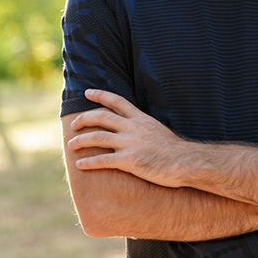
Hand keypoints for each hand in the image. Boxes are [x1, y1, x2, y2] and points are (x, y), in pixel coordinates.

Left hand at [67, 89, 189, 188]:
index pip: (117, 101)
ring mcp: (131, 143)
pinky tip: (80, 165)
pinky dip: (90, 161)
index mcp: (141, 119)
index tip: (87, 93)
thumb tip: (135, 129)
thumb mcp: (159, 131)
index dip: (100, 95)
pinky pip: (104, 159)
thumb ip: (144, 127)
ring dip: (81, 140)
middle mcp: (133, 128)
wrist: (186, 163)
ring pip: (98, 137)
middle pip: (101, 117)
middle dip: (84, 119)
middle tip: (74, 124)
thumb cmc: (175, 151)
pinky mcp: (130, 161)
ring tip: (71, 145)